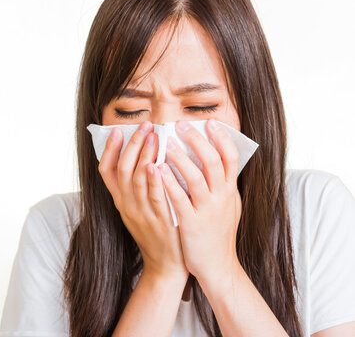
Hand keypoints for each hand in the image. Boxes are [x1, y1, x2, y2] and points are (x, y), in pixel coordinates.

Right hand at [98, 121, 188, 280]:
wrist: (165, 264)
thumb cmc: (155, 232)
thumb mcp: (138, 209)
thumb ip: (138, 185)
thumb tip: (144, 156)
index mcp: (120, 200)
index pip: (106, 171)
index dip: (109, 150)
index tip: (116, 130)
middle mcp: (126, 205)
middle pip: (123, 169)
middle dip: (132, 144)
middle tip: (144, 125)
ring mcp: (141, 213)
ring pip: (137, 178)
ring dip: (144, 155)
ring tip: (154, 135)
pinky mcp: (158, 220)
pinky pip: (154, 196)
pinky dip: (154, 179)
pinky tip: (159, 164)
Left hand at [158, 119, 241, 282]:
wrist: (217, 267)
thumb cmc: (219, 234)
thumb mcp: (229, 206)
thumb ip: (224, 185)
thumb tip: (218, 161)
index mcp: (230, 191)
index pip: (231, 158)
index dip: (222, 139)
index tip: (210, 122)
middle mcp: (222, 198)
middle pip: (213, 162)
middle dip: (197, 141)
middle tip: (181, 125)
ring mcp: (207, 211)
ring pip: (196, 178)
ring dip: (181, 158)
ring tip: (166, 141)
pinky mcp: (191, 224)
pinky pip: (179, 199)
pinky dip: (168, 182)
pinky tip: (157, 168)